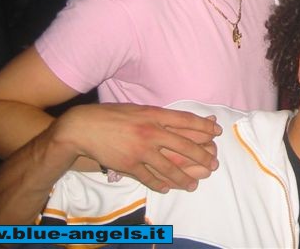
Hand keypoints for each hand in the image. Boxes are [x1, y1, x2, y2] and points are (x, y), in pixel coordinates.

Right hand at [54, 103, 221, 192]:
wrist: (83, 127)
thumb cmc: (112, 116)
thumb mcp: (138, 109)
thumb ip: (159, 115)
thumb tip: (181, 119)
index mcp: (154, 114)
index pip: (186, 120)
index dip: (204, 127)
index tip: (217, 133)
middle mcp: (151, 131)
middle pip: (184, 145)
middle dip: (202, 156)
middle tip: (213, 164)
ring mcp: (141, 149)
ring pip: (169, 166)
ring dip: (184, 177)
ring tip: (194, 184)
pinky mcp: (129, 164)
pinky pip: (149, 178)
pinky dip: (160, 184)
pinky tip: (168, 189)